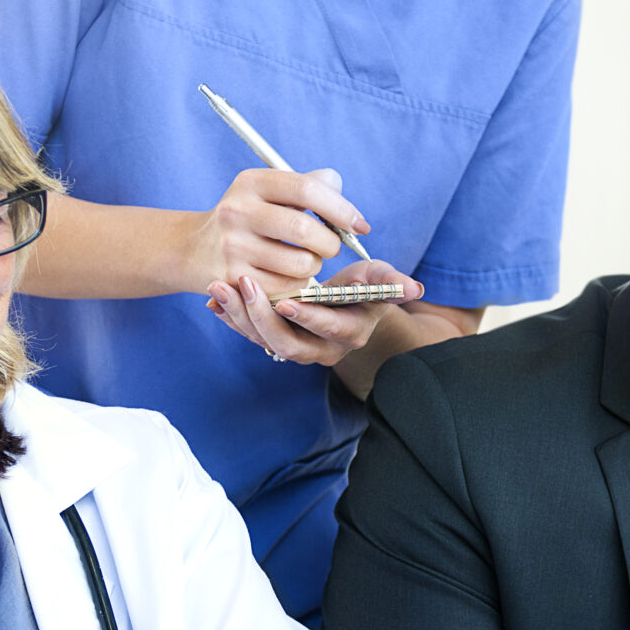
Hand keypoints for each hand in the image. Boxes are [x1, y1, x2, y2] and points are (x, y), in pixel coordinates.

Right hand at [184, 167, 370, 298]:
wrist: (194, 249)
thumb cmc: (250, 217)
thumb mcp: (269, 192)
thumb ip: (311, 185)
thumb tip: (344, 199)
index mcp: (251, 182)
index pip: (307, 190)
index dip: (342, 208)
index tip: (361, 225)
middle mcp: (237, 211)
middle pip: (306, 230)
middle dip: (331, 243)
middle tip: (331, 246)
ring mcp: (233, 247)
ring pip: (301, 264)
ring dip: (314, 266)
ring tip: (303, 260)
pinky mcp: (233, 279)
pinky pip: (286, 288)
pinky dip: (297, 284)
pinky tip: (287, 276)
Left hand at [206, 257, 418, 367]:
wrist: (347, 304)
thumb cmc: (365, 286)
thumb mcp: (379, 280)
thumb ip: (392, 282)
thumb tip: (415, 288)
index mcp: (350, 333)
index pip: (327, 329)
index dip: (307, 317)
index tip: (286, 299)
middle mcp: (323, 349)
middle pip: (288, 344)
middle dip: (262, 317)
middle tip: (243, 285)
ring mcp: (297, 348)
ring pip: (264, 341)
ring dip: (239, 316)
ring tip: (219, 288)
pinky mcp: (276, 341)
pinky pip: (250, 334)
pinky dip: (231, 318)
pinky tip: (214, 298)